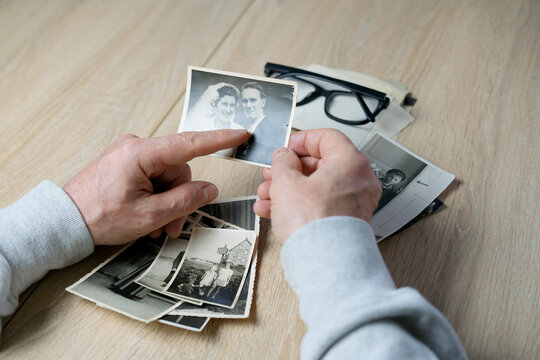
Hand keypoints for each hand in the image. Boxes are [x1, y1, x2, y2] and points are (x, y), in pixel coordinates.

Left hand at [64, 129, 248, 244]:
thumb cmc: (99, 217)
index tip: (240, 134)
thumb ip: (184, 200)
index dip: (218, 140)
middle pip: (178, 170)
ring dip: (167, 203)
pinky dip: (156, 198)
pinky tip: (147, 217)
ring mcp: (130, 155)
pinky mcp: (126, 164)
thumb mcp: (148, 216)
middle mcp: (136, 148)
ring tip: (155, 227)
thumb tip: (209, 189)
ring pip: (167, 177)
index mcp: (140, 154)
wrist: (64, 221)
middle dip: (180, 199)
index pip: (189, 143)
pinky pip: (154, 178)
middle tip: (171, 227)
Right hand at [254, 129, 381, 241]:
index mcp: (351, 162)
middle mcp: (359, 181)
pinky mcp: (347, 222)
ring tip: (267, 196)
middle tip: (273, 174)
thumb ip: (283, 162)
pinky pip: (322, 205)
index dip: (302, 140)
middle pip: (321, 165)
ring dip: (289, 188)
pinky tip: (274, 211)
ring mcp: (355, 204)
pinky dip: (300, 204)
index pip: (328, 137)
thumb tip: (284, 156)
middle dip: (290, 170)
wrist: (325, 263)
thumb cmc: (314, 223)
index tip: (287, 147)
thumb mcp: (286, 182)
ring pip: (318, 187)